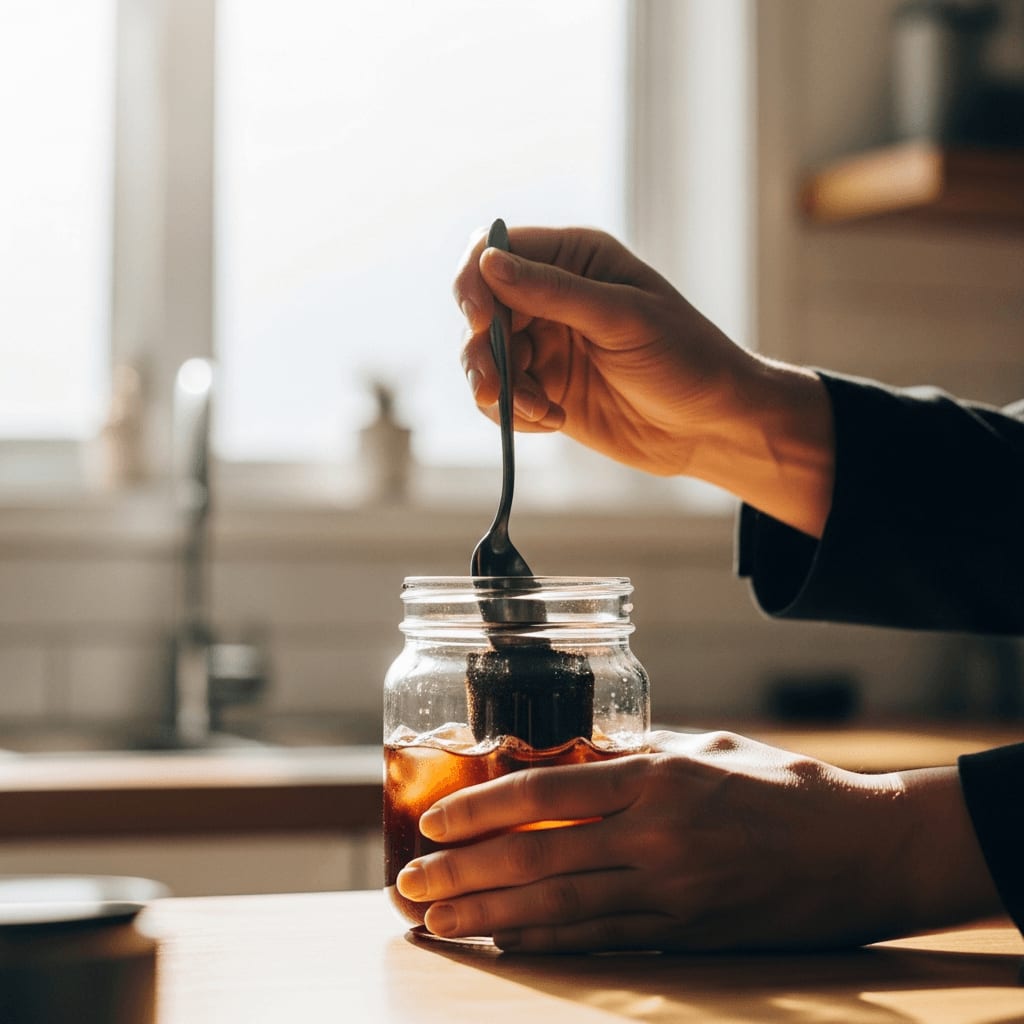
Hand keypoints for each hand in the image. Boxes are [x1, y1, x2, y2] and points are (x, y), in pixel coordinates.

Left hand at [395, 730, 1000, 952]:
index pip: (548, 791)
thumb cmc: (788, 786)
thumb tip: (580, 762)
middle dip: (463, 874)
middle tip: (409, 885)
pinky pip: (602, 943)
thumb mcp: (710, 748)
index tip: (434, 820)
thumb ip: (641, 758)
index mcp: (658, 777)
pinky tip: (505, 948)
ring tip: (435, 926)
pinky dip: (546, 947)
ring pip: (560, 911)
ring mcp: (671, 894)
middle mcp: (656, 837)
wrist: (867, 850)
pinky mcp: (686, 937)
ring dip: (489, 921)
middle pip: (538, 860)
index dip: (482, 807)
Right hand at [453, 226, 744, 476]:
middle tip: (496, 389)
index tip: (478, 321)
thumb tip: (488, 261)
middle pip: (481, 310)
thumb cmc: (686, 358)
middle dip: (483, 350)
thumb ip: (554, 292)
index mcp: (574, 260)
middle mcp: (551, 297)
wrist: (713, 426)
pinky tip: (553, 421)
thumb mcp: (623, 318)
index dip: (475, 282)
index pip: (495, 252)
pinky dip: (513, 413)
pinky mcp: (544, 390)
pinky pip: (501, 398)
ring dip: (499, 388)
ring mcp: (545, 346)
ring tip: (540, 411)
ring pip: (482, 357)